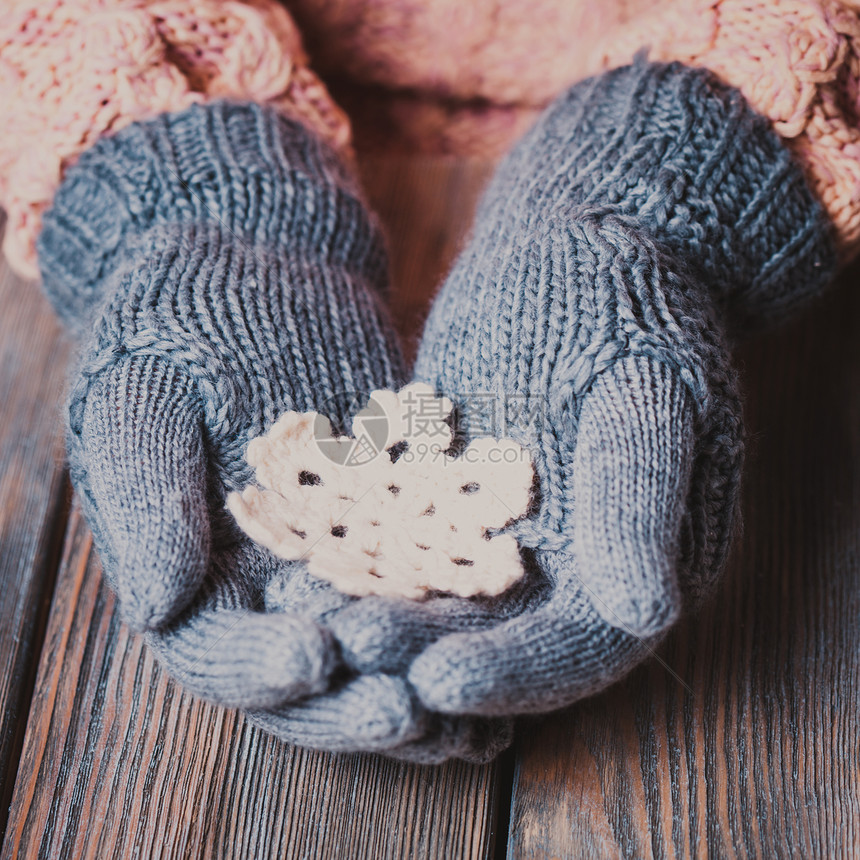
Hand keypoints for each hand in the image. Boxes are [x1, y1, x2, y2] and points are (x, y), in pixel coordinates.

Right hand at [39, 99, 511, 757]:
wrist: (260, 269)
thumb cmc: (178, 326)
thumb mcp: (142, 402)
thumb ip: (147, 502)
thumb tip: (160, 608)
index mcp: (188, 573)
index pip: (215, 651)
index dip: (258, 669)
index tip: (313, 659)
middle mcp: (263, 584)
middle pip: (305, 676)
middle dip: (352, 701)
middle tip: (407, 710)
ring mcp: (335, 559)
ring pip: (373, 647)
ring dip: (416, 683)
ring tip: (468, 717)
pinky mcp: (395, 524)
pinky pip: (427, 582)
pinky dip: (457, 619)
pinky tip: (499, 643)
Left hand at [319, 59, 835, 715]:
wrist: (572, 245)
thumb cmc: (625, 304)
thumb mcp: (645, 390)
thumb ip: (640, 496)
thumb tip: (647, 613)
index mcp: (647, 554)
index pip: (583, 645)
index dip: (516, 674)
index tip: (441, 683)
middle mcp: (576, 560)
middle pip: (503, 638)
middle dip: (430, 655)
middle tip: (355, 659)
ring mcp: (509, 528)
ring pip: (445, 599)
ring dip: (386, 619)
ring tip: (318, 627)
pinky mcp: (452, 494)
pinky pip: (406, 541)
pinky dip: (363, 560)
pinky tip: (304, 569)